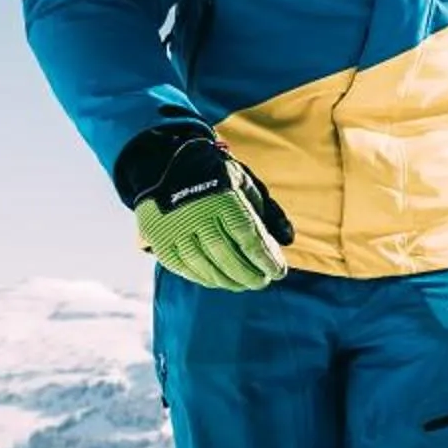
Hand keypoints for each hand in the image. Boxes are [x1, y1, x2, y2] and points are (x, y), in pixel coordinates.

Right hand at [119, 124, 293, 290]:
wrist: (166, 163)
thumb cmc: (216, 177)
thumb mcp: (246, 185)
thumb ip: (268, 212)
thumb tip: (289, 240)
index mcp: (222, 200)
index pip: (248, 238)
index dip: (265, 259)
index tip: (279, 272)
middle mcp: (197, 215)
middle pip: (227, 256)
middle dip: (248, 274)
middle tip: (262, 282)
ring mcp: (175, 228)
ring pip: (204, 265)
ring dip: (227, 280)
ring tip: (243, 284)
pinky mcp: (158, 238)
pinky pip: (182, 267)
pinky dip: (202, 277)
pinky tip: (217, 280)